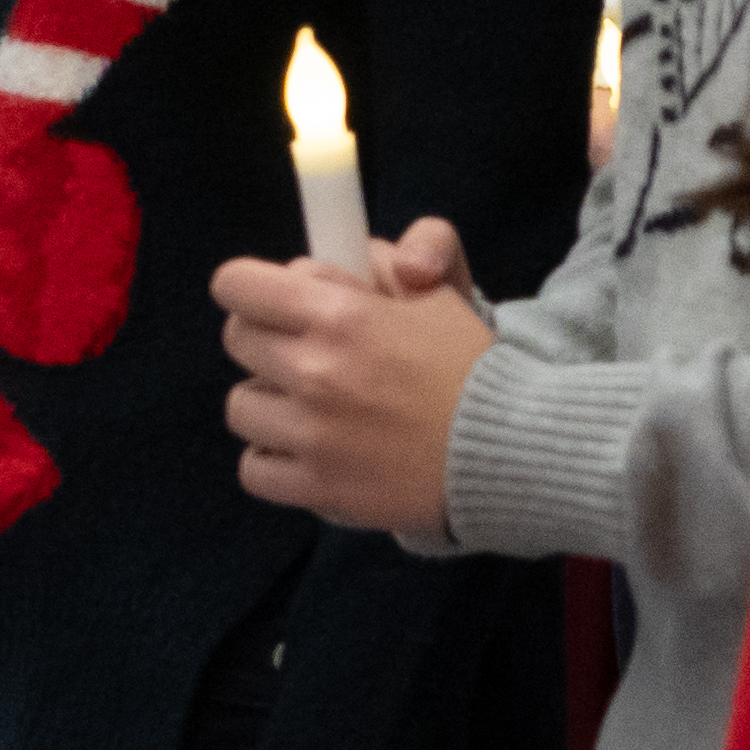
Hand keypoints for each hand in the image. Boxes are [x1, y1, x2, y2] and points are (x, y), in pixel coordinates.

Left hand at [218, 221, 491, 535]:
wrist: (511, 449)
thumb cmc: (472, 366)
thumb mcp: (437, 293)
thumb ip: (380, 262)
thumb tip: (318, 267)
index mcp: (339, 316)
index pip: (238, 285)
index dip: (252, 288)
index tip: (272, 300)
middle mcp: (315, 372)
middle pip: (238, 341)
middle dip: (266, 338)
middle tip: (304, 351)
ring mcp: (312, 434)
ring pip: (241, 406)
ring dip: (269, 403)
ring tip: (311, 407)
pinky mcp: (318, 486)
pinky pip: (254, 469)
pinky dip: (274, 461)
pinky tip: (309, 451)